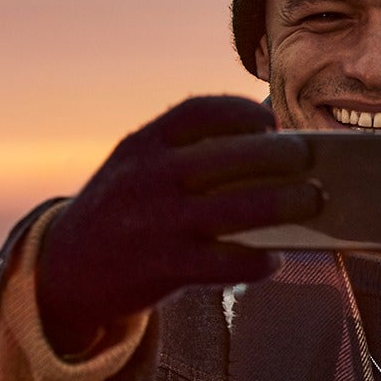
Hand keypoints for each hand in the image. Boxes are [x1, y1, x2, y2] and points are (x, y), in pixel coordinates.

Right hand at [36, 96, 319, 353]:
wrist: (66, 270)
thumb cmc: (126, 208)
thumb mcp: (138, 166)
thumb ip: (187, 151)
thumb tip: (271, 141)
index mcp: (142, 145)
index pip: (198, 112)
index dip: (241, 111)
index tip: (270, 121)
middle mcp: (149, 179)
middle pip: (232, 158)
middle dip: (282, 156)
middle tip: (311, 161)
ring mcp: (158, 223)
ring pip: (240, 208)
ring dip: (287, 203)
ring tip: (313, 201)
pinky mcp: (166, 267)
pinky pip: (229, 262)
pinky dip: (260, 260)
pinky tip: (275, 258)